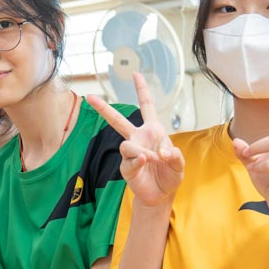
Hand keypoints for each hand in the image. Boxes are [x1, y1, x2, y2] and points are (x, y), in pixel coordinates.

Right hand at [88, 72, 184, 206]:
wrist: (162, 195)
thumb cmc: (170, 175)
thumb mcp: (179, 164)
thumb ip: (175, 156)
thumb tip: (161, 153)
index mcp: (153, 131)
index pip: (146, 105)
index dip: (141, 89)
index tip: (135, 74)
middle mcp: (138, 139)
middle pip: (117, 121)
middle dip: (103, 109)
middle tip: (90, 97)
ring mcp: (131, 153)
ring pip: (125, 145)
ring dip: (139, 151)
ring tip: (151, 158)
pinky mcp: (127, 168)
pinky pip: (128, 161)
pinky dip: (137, 161)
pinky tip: (145, 161)